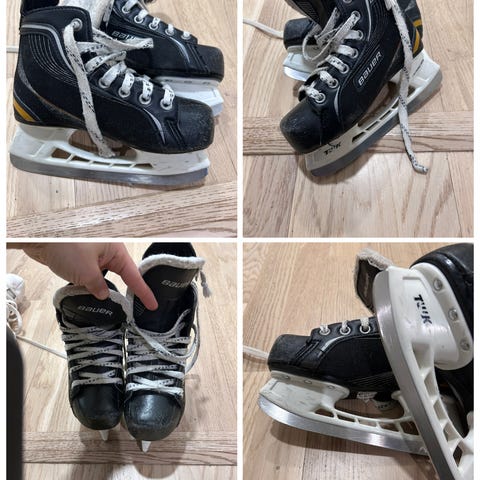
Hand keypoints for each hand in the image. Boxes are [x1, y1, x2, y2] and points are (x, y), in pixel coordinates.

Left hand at [21, 243, 157, 309]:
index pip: (133, 275)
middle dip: (120, 291)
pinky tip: (83, 292)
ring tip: (98, 301)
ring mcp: (94, 255)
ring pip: (103, 277)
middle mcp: (107, 252)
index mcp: (115, 251)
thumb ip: (98, 287)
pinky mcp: (81, 259)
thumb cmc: (64, 246)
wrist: (37, 239)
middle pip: (120, 275)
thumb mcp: (86, 272)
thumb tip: (104, 295)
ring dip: (99, 288)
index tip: (152, 304)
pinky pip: (91, 275)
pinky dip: (88, 284)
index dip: (143, 292)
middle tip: (128, 308)